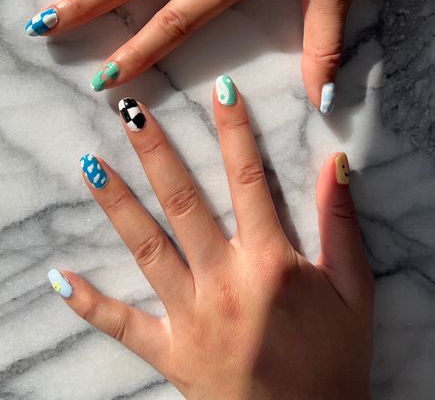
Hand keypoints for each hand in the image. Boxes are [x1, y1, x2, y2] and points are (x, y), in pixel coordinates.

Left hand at [49, 76, 373, 398]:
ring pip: (146, 249)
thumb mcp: (355, 291)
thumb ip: (340, 224)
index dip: (234, 130)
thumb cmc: (334, 361)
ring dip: (117, 204)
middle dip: (155, 152)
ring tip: (90, 164)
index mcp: (270, 262)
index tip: (218, 90)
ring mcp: (190, 318)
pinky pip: (123, 325)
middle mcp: (224, 281)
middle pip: (184, 203)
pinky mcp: (170, 354)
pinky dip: (90, 303)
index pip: (249, 179)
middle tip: (129, 111)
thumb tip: (335, 163)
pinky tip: (61, 278)